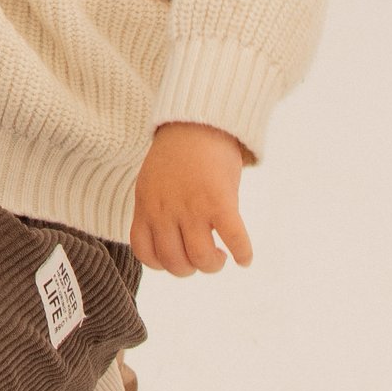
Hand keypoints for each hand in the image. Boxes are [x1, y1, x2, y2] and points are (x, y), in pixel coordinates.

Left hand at [131, 121, 252, 277]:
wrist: (198, 121)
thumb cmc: (177, 153)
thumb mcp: (152, 183)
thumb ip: (156, 211)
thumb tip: (171, 241)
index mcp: (146, 207)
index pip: (146, 253)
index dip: (163, 264)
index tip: (177, 259)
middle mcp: (166, 211)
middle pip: (175, 263)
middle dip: (190, 268)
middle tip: (202, 257)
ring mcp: (193, 207)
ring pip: (202, 258)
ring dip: (213, 265)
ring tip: (220, 256)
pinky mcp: (220, 201)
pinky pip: (233, 239)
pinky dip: (243, 253)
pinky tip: (245, 258)